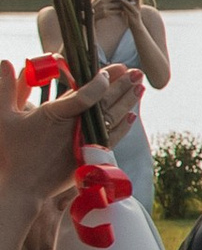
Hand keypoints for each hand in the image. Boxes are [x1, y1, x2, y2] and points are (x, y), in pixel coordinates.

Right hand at [0, 59, 143, 215]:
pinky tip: (131, 115)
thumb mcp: (4, 118)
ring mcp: (85, 144)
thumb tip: (4, 60)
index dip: (100, 81)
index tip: (110, 69)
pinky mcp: (89, 158)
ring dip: (127, 101)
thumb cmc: (12, 153)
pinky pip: (111, 139)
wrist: (23, 189)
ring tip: (140, 86)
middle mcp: (75, 129)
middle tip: (135, 70)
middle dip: (121, 84)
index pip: (85, 94)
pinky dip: (122, 126)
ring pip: (111, 119)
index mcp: (55, 115)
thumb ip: (7, 88)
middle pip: (103, 103)